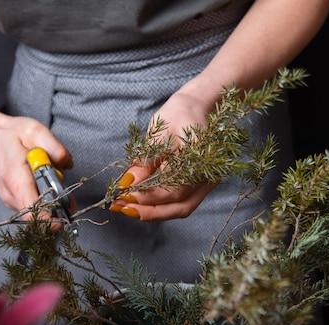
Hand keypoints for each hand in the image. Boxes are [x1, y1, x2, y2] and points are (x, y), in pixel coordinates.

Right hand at [0, 111, 72, 214]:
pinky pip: (33, 205)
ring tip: (47, 176)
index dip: (54, 219)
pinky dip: (42, 195)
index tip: (68, 208)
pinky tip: (40, 179)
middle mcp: (11, 196)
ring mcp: (10, 200)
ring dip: (50, 197)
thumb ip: (55, 147)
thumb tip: (67, 164)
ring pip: (38, 210)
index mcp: (16, 180)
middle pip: (41, 215)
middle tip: (60, 181)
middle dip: (58, 203)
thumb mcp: (35, 131)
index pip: (33, 215)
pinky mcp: (13, 201)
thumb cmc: (8, 135)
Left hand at [109, 88, 217, 220]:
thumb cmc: (178, 115)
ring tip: (125, 208)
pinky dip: (160, 206)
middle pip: (180, 207)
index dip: (148, 197)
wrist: (195, 107)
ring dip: (152, 212)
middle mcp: (209, 177)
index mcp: (202, 161)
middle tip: (120, 207)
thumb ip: (145, 161)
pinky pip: (180, 203)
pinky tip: (139, 203)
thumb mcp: (158, 134)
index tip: (123, 195)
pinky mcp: (198, 186)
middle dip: (148, 212)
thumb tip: (127, 184)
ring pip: (181, 208)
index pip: (175, 190)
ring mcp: (206, 184)